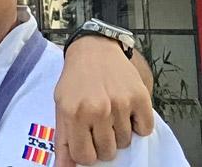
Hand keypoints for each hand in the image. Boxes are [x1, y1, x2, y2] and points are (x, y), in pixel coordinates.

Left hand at [54, 36, 153, 166]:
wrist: (93, 49)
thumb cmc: (75, 80)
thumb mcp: (61, 106)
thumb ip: (63, 140)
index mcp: (73, 112)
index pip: (85, 157)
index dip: (86, 153)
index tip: (86, 141)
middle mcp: (97, 109)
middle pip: (108, 152)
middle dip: (103, 143)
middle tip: (98, 125)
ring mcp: (120, 103)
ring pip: (126, 142)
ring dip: (119, 132)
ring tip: (110, 112)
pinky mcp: (140, 98)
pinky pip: (144, 130)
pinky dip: (137, 124)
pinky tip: (125, 109)